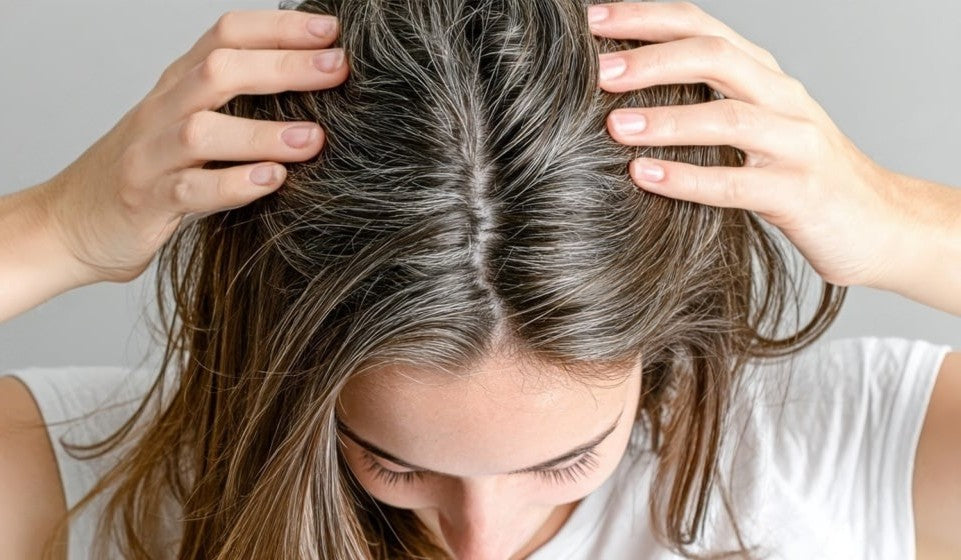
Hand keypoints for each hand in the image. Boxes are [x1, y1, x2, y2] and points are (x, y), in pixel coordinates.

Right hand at [35, 10, 347, 283]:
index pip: (225, 35)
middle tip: (337, 69)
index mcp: (178, 86)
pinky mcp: (146, 203)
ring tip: (314, 138)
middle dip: (282, 65)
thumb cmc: (148, 175)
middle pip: (218, 71)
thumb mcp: (192, 130)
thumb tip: (318, 94)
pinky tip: (272, 181)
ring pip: (203, 130)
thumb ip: (240, 109)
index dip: (278, 27)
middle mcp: (163, 111)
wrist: (69, 224)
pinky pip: (190, 190)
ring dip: (262, 132)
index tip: (331, 30)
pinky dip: (233, 184)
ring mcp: (150, 156)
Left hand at [587, 1, 903, 289]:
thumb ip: (706, 105)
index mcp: (764, 76)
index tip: (593, 20)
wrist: (882, 224)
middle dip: (652, 59)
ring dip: (667, 118)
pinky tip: (645, 177)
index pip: (702, 27)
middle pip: (715, 57)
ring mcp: (797, 144)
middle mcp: (783, 98)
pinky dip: (689, 178)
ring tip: (615, 126)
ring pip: (729, 117)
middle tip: (598, 71)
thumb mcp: (755, 127)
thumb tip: (624, 99)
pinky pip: (739, 183)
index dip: (647, 18)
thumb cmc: (800, 176)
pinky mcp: (800, 193)